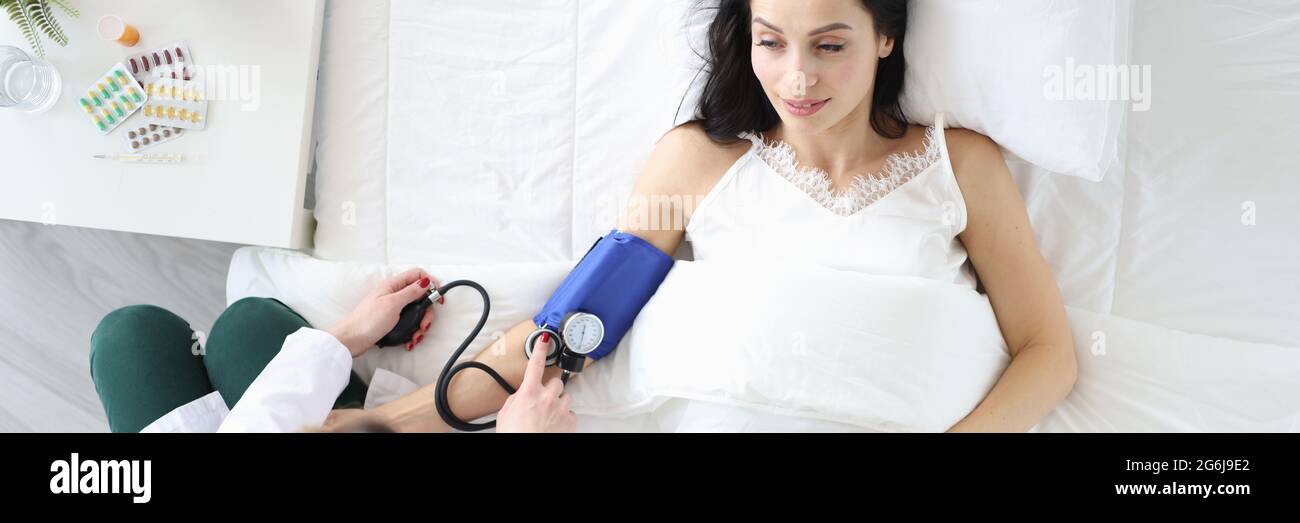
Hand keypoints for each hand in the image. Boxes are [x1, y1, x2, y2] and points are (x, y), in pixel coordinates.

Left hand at [326, 268, 441, 357]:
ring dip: (420, 325)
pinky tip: (410, 340)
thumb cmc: (368, 320)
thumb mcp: (393, 304)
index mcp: (394, 285)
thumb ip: (411, 292)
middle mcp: (395, 294)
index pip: (418, 275)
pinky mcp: (392, 320)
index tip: (438, 298)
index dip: (431, 283)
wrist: (351, 340)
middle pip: (420, 296)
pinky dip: (412, 331)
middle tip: (424, 325)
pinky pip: (409, 322)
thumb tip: (426, 281)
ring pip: (416, 311)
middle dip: (426, 312)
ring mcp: (394, 308)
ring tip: (416, 337)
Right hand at [496, 334, 576, 432]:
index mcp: (529, 392)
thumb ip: (516, 399)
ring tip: (548, 416)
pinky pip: (570, 413)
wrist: (527, 451)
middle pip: (556, 382)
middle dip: (551, 389)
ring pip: (566, 396)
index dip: (540, 348)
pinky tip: (554, 425)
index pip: (535, 364)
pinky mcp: (570, 421)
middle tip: (543, 400)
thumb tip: (522, 396)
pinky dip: (564, 417)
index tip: (544, 337)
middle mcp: (547, 397)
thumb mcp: (506, 414)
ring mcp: (560, 408)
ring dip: (559, 403)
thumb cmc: (514, 435)